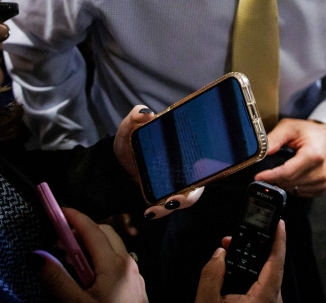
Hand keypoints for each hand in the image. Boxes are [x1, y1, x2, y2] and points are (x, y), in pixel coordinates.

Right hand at [35, 207, 147, 302]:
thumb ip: (55, 278)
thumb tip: (36, 254)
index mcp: (116, 264)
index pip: (92, 230)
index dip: (72, 217)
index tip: (55, 209)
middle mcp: (129, 264)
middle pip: (104, 235)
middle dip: (80, 232)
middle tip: (56, 239)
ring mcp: (135, 277)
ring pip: (111, 250)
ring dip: (89, 249)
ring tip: (67, 261)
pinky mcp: (135, 289)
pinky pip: (115, 265)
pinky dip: (98, 262)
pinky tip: (84, 279)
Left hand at [112, 104, 204, 219]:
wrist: (116, 161)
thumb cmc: (131, 141)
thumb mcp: (130, 127)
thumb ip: (134, 117)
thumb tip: (147, 113)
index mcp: (184, 148)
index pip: (205, 156)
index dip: (209, 164)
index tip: (199, 168)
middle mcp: (185, 168)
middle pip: (197, 185)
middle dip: (189, 196)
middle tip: (174, 200)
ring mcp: (175, 183)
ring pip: (184, 199)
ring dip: (173, 206)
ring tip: (155, 210)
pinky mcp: (163, 195)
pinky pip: (168, 206)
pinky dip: (160, 210)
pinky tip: (148, 212)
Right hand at [194, 220, 285, 302]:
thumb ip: (211, 277)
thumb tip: (219, 253)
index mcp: (265, 297)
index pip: (276, 263)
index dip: (279, 240)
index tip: (279, 222)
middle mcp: (272, 299)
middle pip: (269, 267)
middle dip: (253, 247)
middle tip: (236, 236)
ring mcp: (268, 302)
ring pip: (264, 275)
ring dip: (248, 261)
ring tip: (229, 248)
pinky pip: (260, 284)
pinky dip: (248, 274)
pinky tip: (232, 269)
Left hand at [254, 119, 325, 196]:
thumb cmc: (308, 132)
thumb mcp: (289, 127)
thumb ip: (274, 138)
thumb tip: (262, 152)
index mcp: (313, 155)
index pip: (287, 173)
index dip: (270, 176)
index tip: (258, 176)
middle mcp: (320, 171)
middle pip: (288, 182)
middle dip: (275, 177)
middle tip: (269, 168)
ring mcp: (322, 182)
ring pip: (292, 189)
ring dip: (283, 181)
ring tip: (284, 167)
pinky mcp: (321, 188)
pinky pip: (299, 192)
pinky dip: (291, 185)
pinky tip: (293, 174)